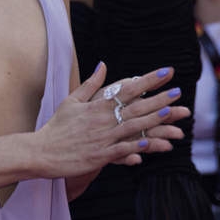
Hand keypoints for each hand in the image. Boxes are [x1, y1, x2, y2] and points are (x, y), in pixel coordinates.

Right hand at [34, 64, 189, 179]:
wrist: (41, 151)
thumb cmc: (56, 126)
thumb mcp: (72, 100)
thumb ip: (91, 84)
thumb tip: (103, 64)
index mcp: (97, 105)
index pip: (128, 88)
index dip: (149, 80)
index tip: (166, 71)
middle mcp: (102, 119)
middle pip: (135, 106)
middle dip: (158, 98)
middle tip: (178, 91)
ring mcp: (101, 138)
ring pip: (132, 126)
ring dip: (153, 120)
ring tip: (172, 113)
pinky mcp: (98, 155)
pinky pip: (120, 150)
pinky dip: (134, 146)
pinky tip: (148, 143)